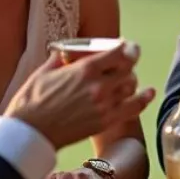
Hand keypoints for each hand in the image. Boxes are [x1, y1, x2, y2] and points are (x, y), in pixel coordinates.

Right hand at [6, 42, 154, 150]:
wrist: (30, 132)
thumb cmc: (31, 102)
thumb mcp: (43, 72)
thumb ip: (59, 60)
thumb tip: (64, 53)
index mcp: (85, 69)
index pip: (118, 52)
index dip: (127, 47)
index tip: (128, 46)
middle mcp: (99, 85)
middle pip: (128, 68)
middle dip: (129, 62)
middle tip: (127, 61)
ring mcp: (104, 104)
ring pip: (131, 86)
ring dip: (131, 80)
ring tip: (126, 79)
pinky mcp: (105, 121)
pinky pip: (133, 108)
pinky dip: (144, 99)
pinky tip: (149, 93)